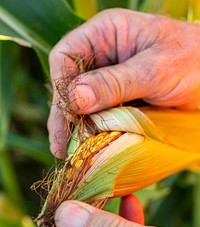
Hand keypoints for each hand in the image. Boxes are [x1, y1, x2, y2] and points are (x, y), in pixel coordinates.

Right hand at [48, 8, 199, 157]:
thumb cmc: (192, 60)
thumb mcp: (154, 69)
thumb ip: (115, 82)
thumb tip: (74, 99)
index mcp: (106, 34)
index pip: (66, 57)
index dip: (62, 86)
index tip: (69, 114)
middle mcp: (102, 56)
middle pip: (69, 84)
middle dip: (64, 115)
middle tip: (61, 146)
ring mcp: (108, 79)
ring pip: (81, 103)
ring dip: (75, 128)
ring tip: (68, 153)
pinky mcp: (117, 99)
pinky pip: (97, 115)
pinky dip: (91, 132)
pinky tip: (86, 148)